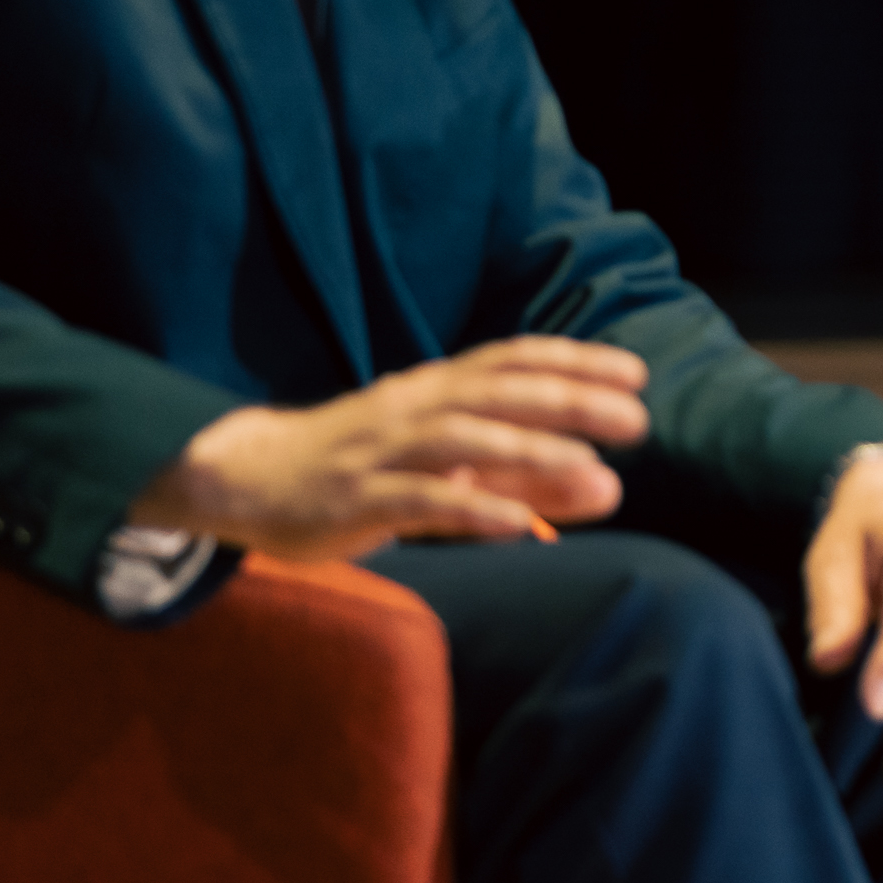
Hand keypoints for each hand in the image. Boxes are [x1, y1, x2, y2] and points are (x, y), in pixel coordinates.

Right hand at [129, 337, 650, 558]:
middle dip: (571, 402)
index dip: (574, 361)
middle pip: (500, 394)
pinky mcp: (357, 499)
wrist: (245, 479)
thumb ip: (525, 474)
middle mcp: (413, 408)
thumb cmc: (360, 466)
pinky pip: (420, 501)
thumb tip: (609, 483)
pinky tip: (517, 521)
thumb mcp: (445, 464)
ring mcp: (383, 451)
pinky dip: (471, 507)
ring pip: (464, 440)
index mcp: (434, 389)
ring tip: (592, 465)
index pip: (512, 361)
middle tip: (636, 417)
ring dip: (531, 449)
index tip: (635, 372)